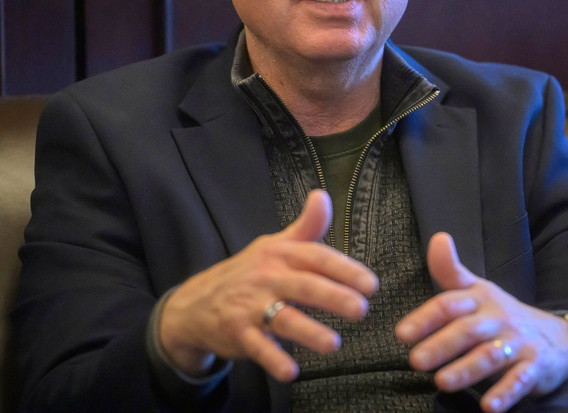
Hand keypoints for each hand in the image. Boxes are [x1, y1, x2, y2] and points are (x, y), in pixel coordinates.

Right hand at [158, 189, 377, 381]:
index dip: (345, 269)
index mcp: (280, 254)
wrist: (197, 302)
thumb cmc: (249, 272)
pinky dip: (273, 359)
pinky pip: (258, 347)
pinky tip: (291, 372)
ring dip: (309, 332)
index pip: (317, 258)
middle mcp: (267, 277)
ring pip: (283, 318)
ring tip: (334, 344)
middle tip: (361, 309)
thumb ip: (306, 227)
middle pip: (304, 286)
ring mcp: (250, 306)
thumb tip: (323, 195)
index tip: (370, 285)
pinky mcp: (238, 333)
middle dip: (334, 297)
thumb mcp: (275, 245)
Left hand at [395, 233, 567, 412]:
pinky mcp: (535, 367)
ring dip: (466, 369)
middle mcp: (499, 318)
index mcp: (481, 299)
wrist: (560, 338)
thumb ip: (451, 271)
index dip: (425, 317)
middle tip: (415, 361)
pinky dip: (505, 393)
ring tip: (442, 383)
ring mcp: (518, 342)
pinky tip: (488, 408)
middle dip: (441, 345)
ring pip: (491, 355)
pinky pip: (520, 380)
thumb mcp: (479, 290)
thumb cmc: (504, 315)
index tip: (401, 334)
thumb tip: (437, 238)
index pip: (449, 304)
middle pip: (467, 330)